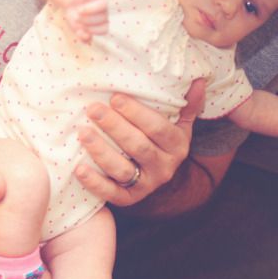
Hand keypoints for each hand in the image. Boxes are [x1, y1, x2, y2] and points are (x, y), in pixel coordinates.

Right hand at [62, 0, 107, 42]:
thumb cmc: (75, 15)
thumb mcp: (76, 27)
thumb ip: (81, 36)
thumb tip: (87, 38)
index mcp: (102, 21)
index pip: (104, 28)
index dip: (93, 30)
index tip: (83, 29)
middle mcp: (104, 10)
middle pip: (103, 17)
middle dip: (88, 20)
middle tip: (77, 18)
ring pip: (103, 3)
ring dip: (90, 9)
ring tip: (79, 10)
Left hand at [75, 79, 205, 206]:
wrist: (156, 176)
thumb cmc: (161, 142)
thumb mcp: (178, 125)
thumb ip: (187, 105)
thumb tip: (198, 80)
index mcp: (177, 145)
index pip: (157, 127)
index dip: (136, 113)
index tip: (115, 98)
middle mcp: (165, 167)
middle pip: (138, 146)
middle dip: (114, 126)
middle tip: (93, 109)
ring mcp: (147, 185)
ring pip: (122, 169)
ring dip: (101, 151)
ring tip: (83, 133)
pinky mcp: (129, 199)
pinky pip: (111, 193)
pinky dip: (94, 182)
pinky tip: (79, 169)